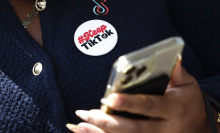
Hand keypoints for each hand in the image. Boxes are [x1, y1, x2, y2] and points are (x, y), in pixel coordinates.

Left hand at [66, 61, 210, 132]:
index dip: (130, 103)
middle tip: (89, 114)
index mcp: (174, 109)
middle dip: (110, 123)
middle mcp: (165, 128)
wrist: (200, 127)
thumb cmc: (190, 103)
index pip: (150, 105)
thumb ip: (178, 72)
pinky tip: (90, 132)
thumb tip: (171, 57)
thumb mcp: (188, 85)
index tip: (111, 98)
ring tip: (82, 125)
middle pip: (134, 128)